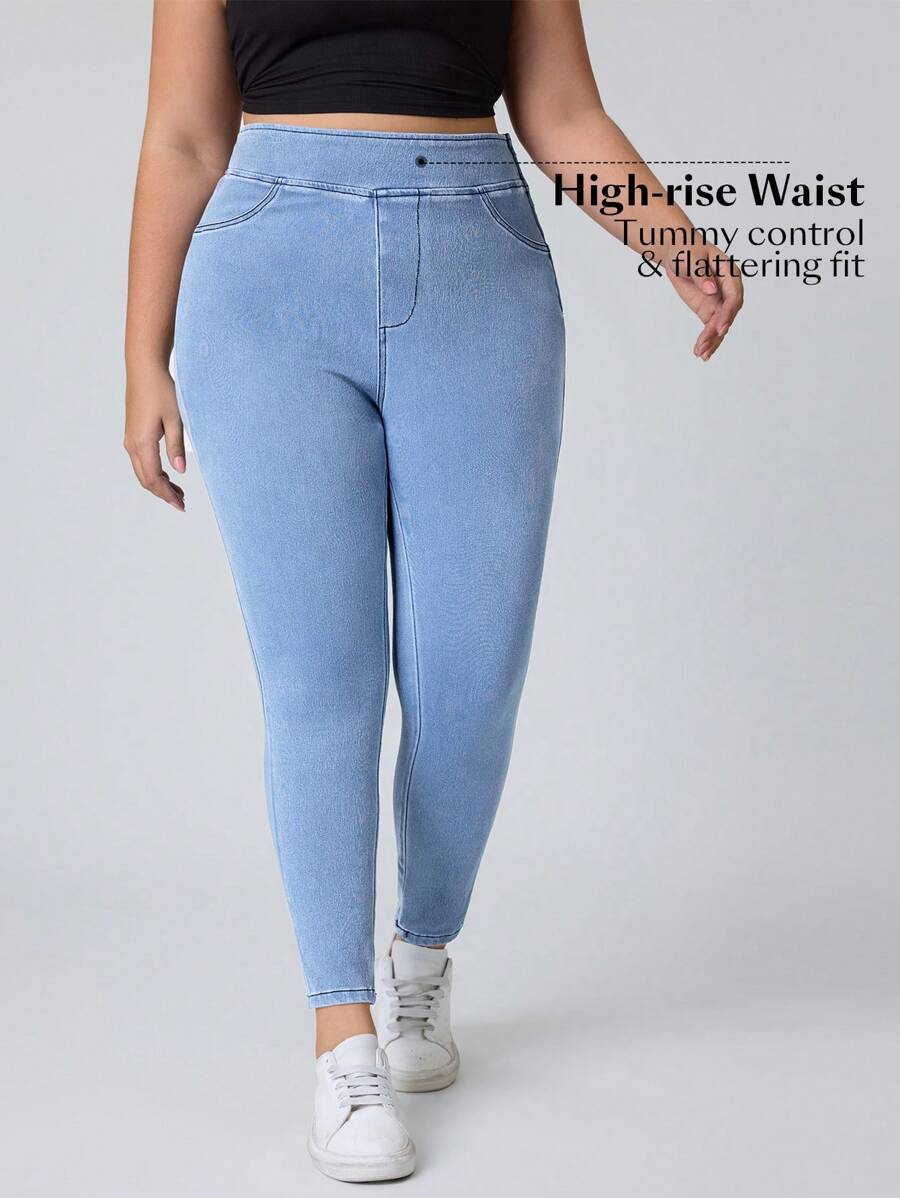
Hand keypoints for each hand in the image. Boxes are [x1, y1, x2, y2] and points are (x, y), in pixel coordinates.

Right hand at [124, 363, 185, 510]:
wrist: (144, 369)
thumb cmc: (161, 390)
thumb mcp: (175, 419)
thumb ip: (176, 446)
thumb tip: (180, 471)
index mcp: (142, 443)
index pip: (154, 479)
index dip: (167, 494)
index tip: (181, 505)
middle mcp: (132, 444)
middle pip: (146, 479)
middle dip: (163, 493)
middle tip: (181, 503)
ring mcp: (130, 439)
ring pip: (142, 471)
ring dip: (159, 483)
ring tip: (178, 491)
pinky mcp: (133, 433)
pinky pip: (141, 460)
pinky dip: (154, 471)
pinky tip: (167, 473)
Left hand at [664, 244, 743, 360]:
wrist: (676, 252)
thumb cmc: (687, 249)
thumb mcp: (692, 258)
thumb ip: (702, 274)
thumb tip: (711, 290)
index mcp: (729, 273)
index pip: (734, 296)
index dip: (728, 313)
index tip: (720, 327)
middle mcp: (728, 289)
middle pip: (728, 314)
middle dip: (717, 331)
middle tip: (705, 346)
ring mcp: (719, 301)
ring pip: (720, 324)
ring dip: (711, 340)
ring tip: (701, 354)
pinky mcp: (708, 309)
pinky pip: (710, 327)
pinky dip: (707, 340)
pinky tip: (702, 354)